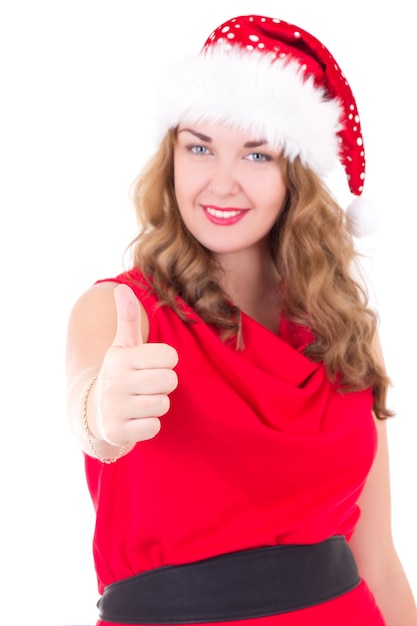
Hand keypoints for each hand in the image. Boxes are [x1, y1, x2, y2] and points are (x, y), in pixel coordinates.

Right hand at [91, 283, 178, 445]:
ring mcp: (115, 408)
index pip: (170, 356)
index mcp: (121, 357)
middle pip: (170, 381)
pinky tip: (135, 418)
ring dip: (156, 404)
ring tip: (140, 400)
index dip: (165, 361)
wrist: (93, 411)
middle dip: (163, 384)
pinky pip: (153, 427)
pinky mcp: (118, 431)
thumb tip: (122, 288)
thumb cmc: (119, 373)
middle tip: (147, 385)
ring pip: (163, 404)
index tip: (150, 364)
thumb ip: (127, 318)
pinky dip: (149, 424)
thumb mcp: (122, 346)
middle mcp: (116, 382)